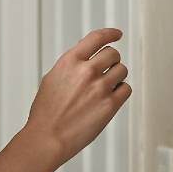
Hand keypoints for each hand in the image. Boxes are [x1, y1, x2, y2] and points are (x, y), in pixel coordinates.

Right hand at [23, 27, 131, 169]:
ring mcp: (99, 87)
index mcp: (70, 61)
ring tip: (107, 86)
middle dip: (112, 60)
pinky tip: (111, 97)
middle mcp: (86, 71)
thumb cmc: (46, 112)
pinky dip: (121, 91)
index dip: (110, 34)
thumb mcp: (52, 78)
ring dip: (117, 76)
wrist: (47, 137)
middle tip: (107, 69)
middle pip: (113, 54)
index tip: (117, 34)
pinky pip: (126, 89)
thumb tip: (88, 58)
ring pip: (122, 70)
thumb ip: (71, 66)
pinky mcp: (109, 105)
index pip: (96, 38)